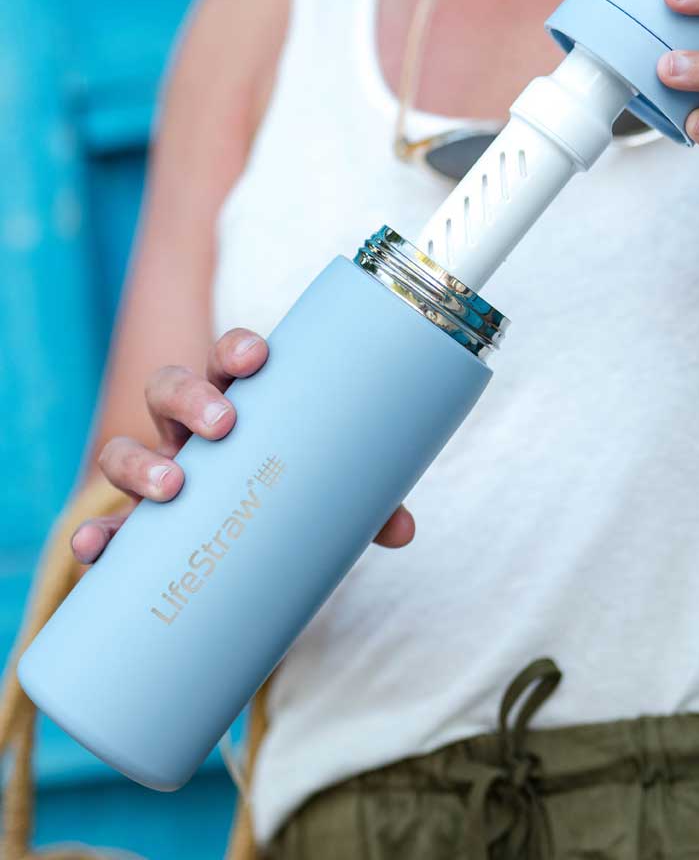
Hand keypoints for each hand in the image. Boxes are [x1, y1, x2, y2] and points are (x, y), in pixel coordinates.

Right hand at [71, 328, 414, 562]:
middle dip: (190, 396)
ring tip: (170, 485)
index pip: (228, 361)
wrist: (243, 553)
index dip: (236, 348)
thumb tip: (403, 530)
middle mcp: (186, 433)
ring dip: (138, 460)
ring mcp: (154, 477)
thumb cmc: (287, 498)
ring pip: (123, 449)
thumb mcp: (325, 495)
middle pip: (169, 388)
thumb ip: (364, 506)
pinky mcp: (133, 531)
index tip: (257, 354)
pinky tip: (91, 549)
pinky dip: (92, 537)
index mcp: (236, 406)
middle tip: (223, 421)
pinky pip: (102, 527)